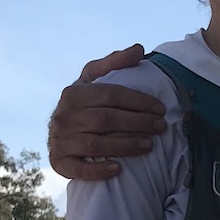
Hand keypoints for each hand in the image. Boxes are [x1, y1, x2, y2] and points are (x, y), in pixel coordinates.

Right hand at [47, 45, 165, 179]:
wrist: (58, 130)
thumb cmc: (84, 103)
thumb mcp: (94, 79)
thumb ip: (115, 62)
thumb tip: (139, 49)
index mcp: (74, 92)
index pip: (111, 94)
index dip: (138, 101)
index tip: (161, 109)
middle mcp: (64, 115)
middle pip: (106, 120)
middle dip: (138, 123)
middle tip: (160, 127)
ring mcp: (59, 140)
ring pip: (96, 145)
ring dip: (126, 146)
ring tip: (149, 145)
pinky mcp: (58, 162)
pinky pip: (77, 169)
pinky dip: (97, 170)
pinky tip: (117, 169)